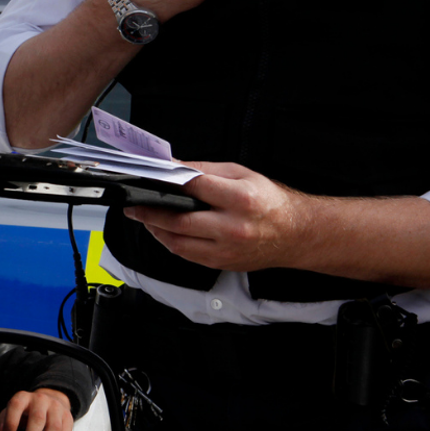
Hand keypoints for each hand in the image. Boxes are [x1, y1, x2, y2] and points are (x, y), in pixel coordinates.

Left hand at [0, 388, 74, 430]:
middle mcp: (41, 400)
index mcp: (24, 398)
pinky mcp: (68, 418)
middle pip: (38, 418)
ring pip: (54, 429)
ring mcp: (56, 408)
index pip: (16, 405)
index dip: (11, 421)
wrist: (50, 401)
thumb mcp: (13, 411)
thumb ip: (3, 421)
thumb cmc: (29, 410)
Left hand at [125, 161, 303, 271]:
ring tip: (144, 217)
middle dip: (150, 212)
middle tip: (133, 205)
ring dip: (155, 230)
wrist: (296, 234)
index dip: (168, 180)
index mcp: (241, 199)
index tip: (150, 176)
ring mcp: (226, 249)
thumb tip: (176, 167)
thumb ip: (207, 170)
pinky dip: (170, 242)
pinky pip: (186, 255)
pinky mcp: (222, 263)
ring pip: (177, 243)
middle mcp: (233, 227)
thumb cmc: (270, 202)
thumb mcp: (242, 174)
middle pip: (179, 220)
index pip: (194, 187)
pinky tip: (163, 231)